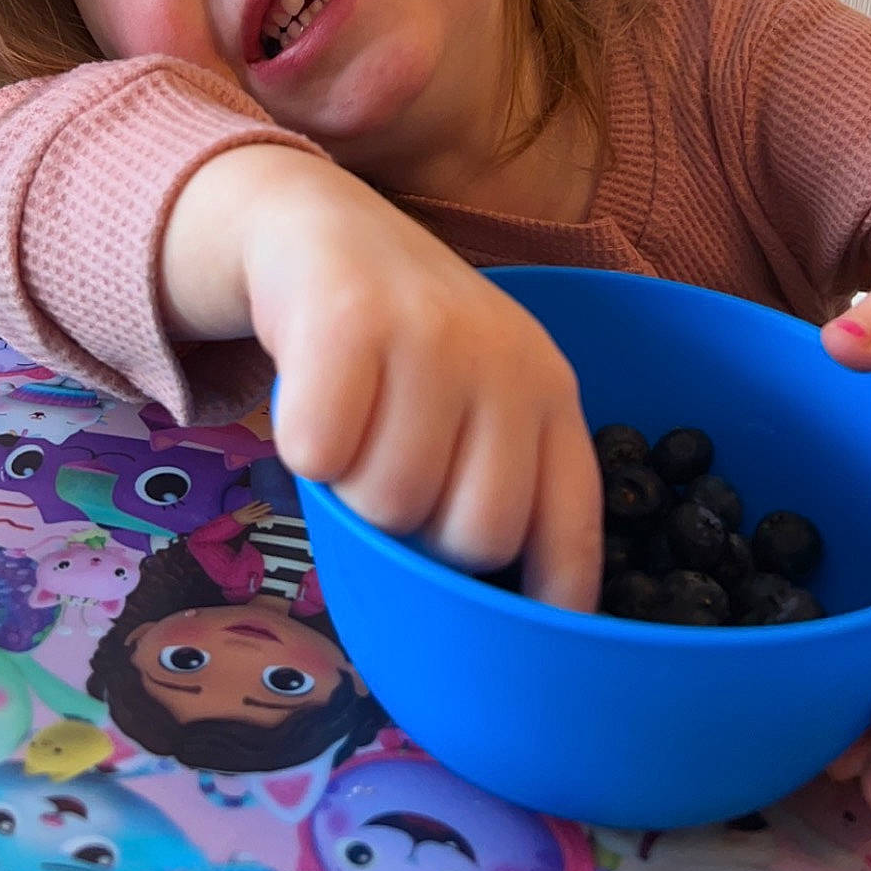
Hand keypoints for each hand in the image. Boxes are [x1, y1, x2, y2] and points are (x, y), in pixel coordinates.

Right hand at [162, 147, 601, 610]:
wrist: (317, 228)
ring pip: (390, 504)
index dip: (546, 599)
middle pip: (474, 536)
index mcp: (548, 390)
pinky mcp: (348, 318)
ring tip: (353, 428)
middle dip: (419, 533)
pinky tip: (312, 402)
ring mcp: (430, 334)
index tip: (513, 643)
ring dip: (351, 490)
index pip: (569, 527)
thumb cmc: (398, 342)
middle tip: (389, 474)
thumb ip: (488, 481)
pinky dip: (302, 448)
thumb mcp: (470, 398)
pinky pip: (319, 454)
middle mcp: (505, 360)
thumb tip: (483, 624)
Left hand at [231, 501, 274, 525]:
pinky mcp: (245, 508)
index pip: (260, 519)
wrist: (233, 519)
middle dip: (266, 510)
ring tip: (267, 504)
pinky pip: (251, 505)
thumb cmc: (240, 522)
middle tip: (271, 508)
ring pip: (256, 508)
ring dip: (262, 506)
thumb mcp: (247, 523)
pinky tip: (259, 500)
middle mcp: (250, 516)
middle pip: (259, 512)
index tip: (272, 516)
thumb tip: (260, 518)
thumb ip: (254, 520)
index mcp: (251, 521)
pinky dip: (255, 502)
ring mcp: (247, 511)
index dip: (266, 518)